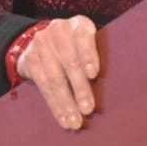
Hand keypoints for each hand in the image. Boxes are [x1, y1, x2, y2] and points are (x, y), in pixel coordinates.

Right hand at [17, 15, 99, 129]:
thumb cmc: (77, 45)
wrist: (42, 38)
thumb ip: (97, 55)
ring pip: (55, 78)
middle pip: (69, 62)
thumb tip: (116, 83)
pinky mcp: (30, 59)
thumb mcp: (88, 41)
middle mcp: (59, 30)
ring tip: (75, 121)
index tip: (94, 74)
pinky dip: (54, 105)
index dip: (88, 56)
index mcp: (79, 24)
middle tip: (88, 109)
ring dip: (66, 103)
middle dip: (79, 88)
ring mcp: (42, 44)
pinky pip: (42, 86)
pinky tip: (62, 117)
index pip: (84, 38)